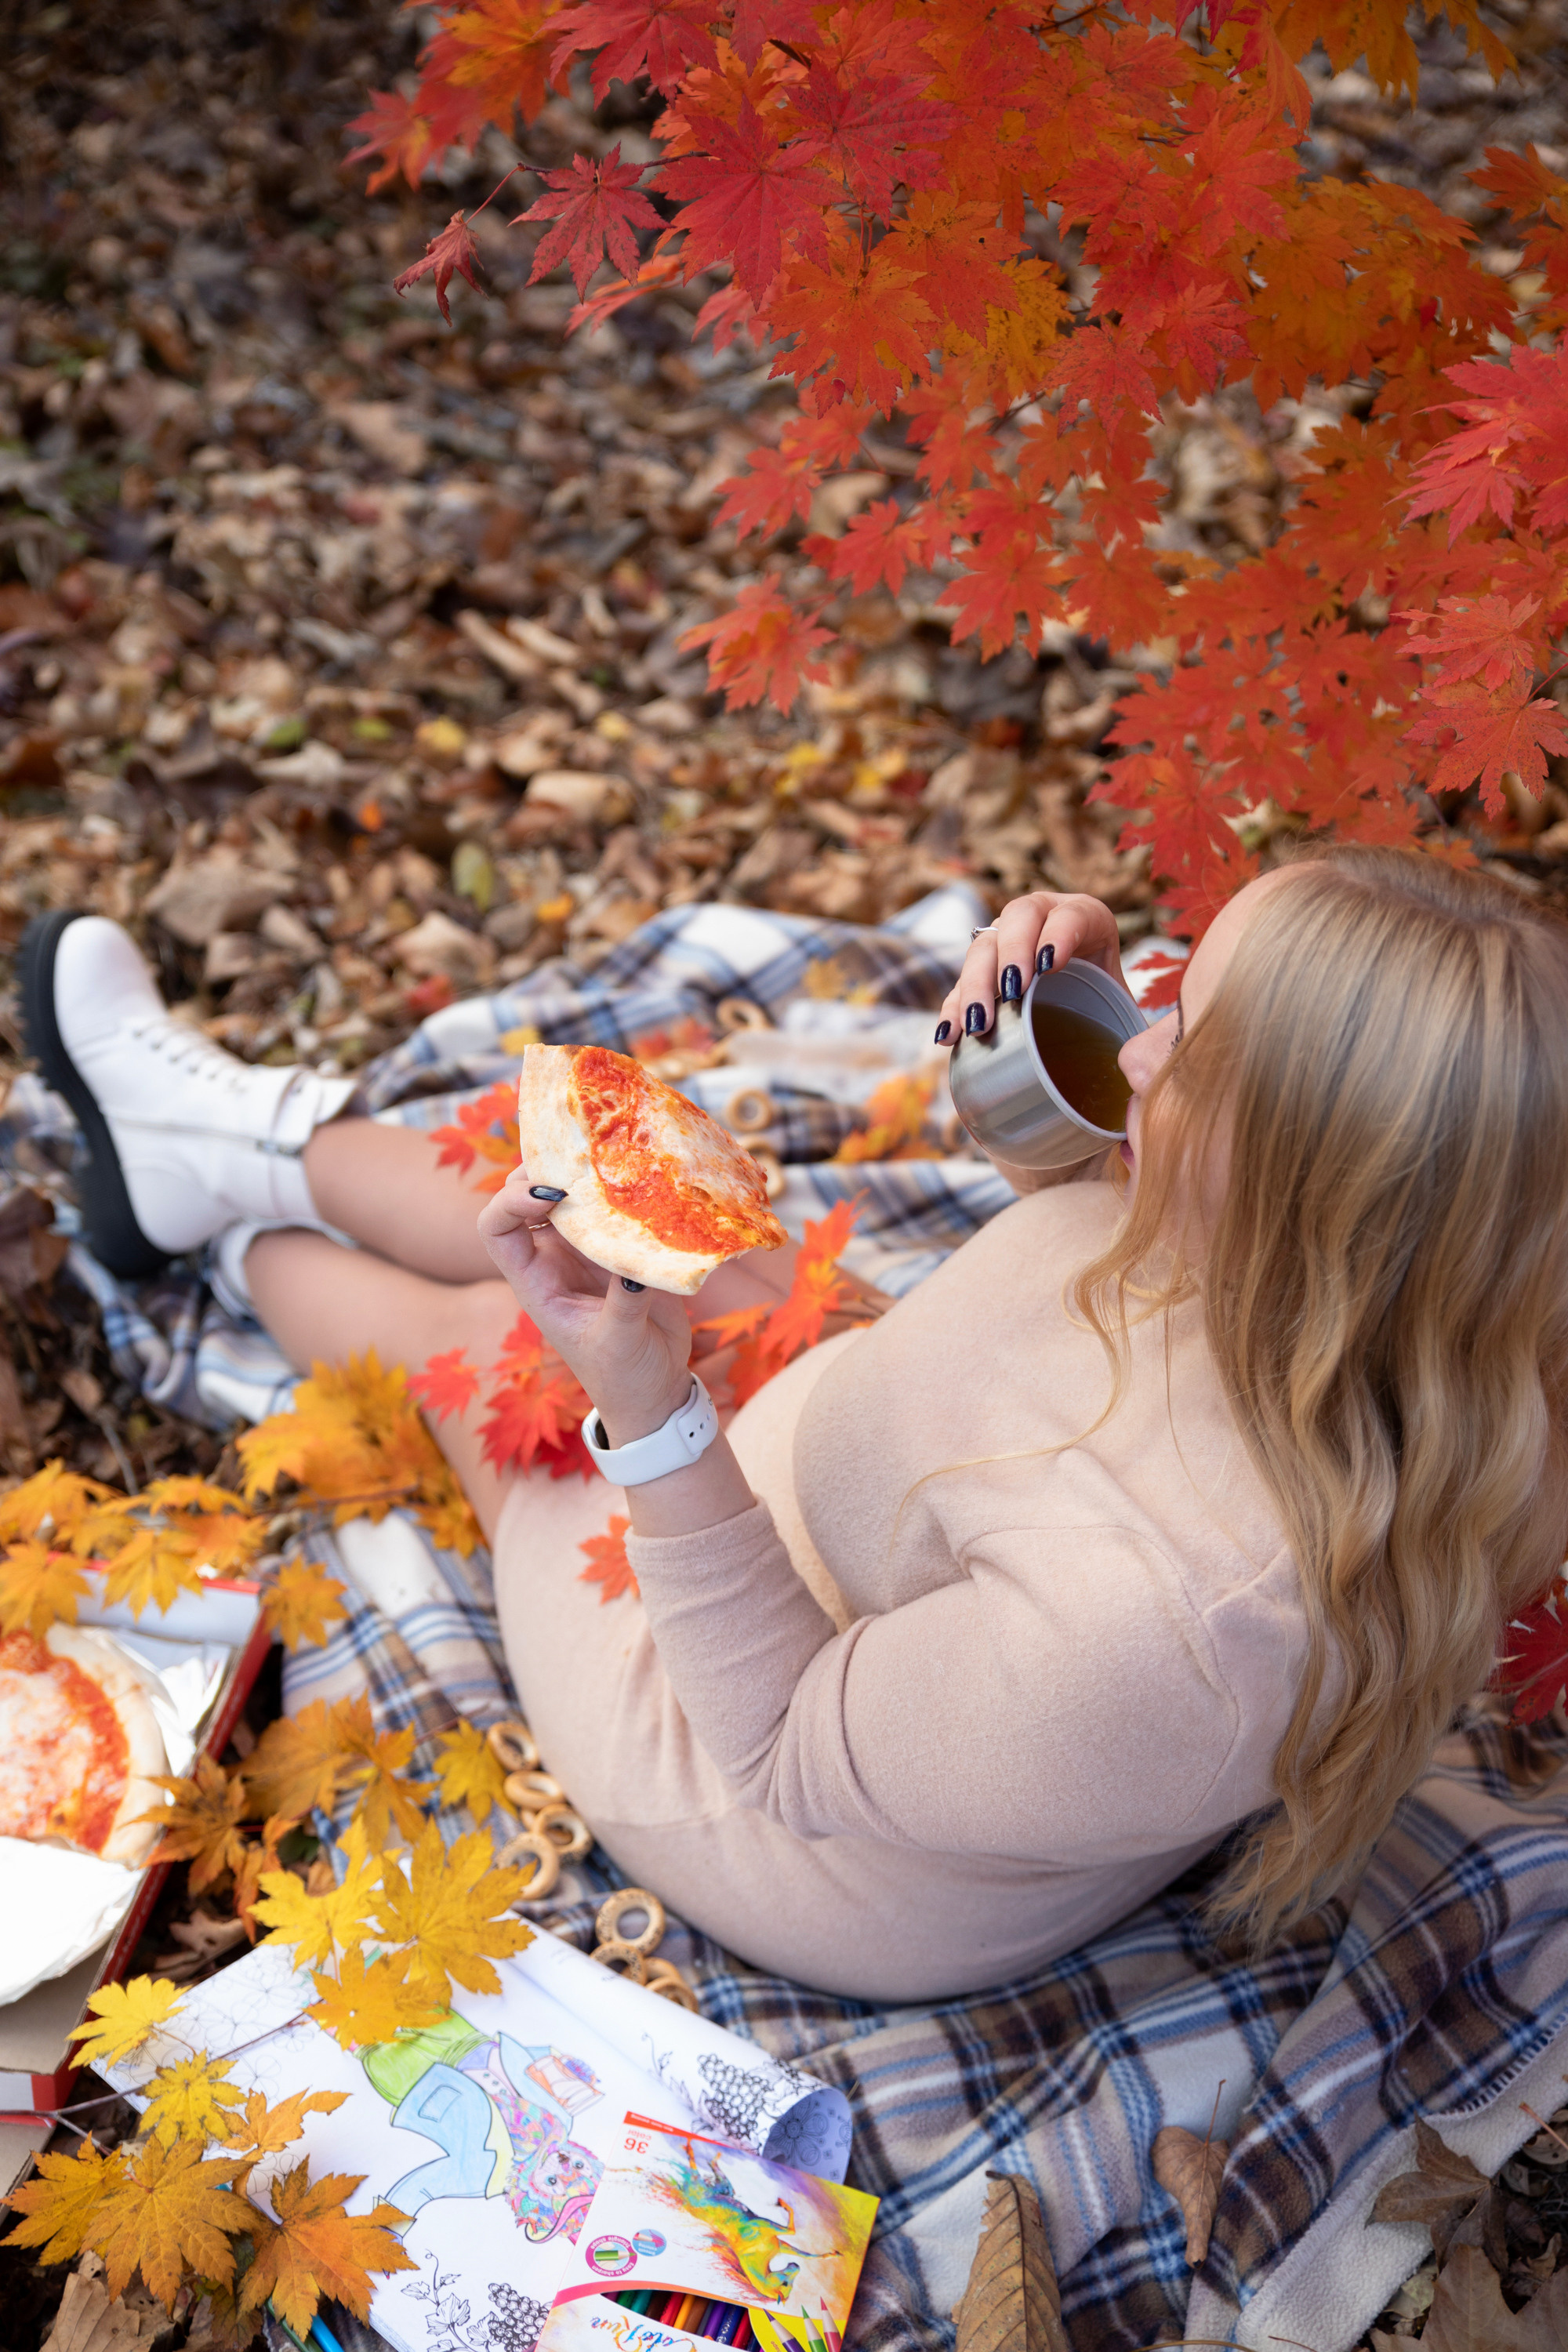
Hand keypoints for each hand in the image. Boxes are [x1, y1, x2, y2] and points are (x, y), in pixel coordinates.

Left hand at [478, 1166, 693, 1445]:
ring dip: (584, 1173)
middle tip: (579, 1153)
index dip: (509, 1202)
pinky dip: (623, 1189)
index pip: (496, 1228)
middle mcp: (554, 1259)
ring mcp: (586, 1251)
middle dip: (545, 1169)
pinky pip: (613, 1209)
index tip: (551, 1194)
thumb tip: (634, 1267)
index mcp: (535, 1282)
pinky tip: (644, 1174)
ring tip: (610, 1152)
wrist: (656, 1392)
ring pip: (571, 1196)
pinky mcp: (621, 1249)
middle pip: (527, 1196)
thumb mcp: (618, 1343)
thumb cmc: (623, 1377)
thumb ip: (624, 1303)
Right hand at [936, 890, 1127, 1044]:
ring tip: (978, 1023)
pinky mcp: (981, 973)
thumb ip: (1135, 1032)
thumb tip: (1139, 1072)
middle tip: (1012, 991)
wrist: (1087, 1014)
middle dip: (1012, 953)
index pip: (1072, 913)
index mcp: (1085, 917)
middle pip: (1018, 918)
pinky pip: (960, 985)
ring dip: (976, 984)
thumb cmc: (1112, 1008)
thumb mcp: (1126, 1009)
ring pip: (982, 948)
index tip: (1051, 963)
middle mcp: (1041, 919)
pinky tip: (948, 1036)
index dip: (1061, 932)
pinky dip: (952, 1010)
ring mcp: (1006, 942)